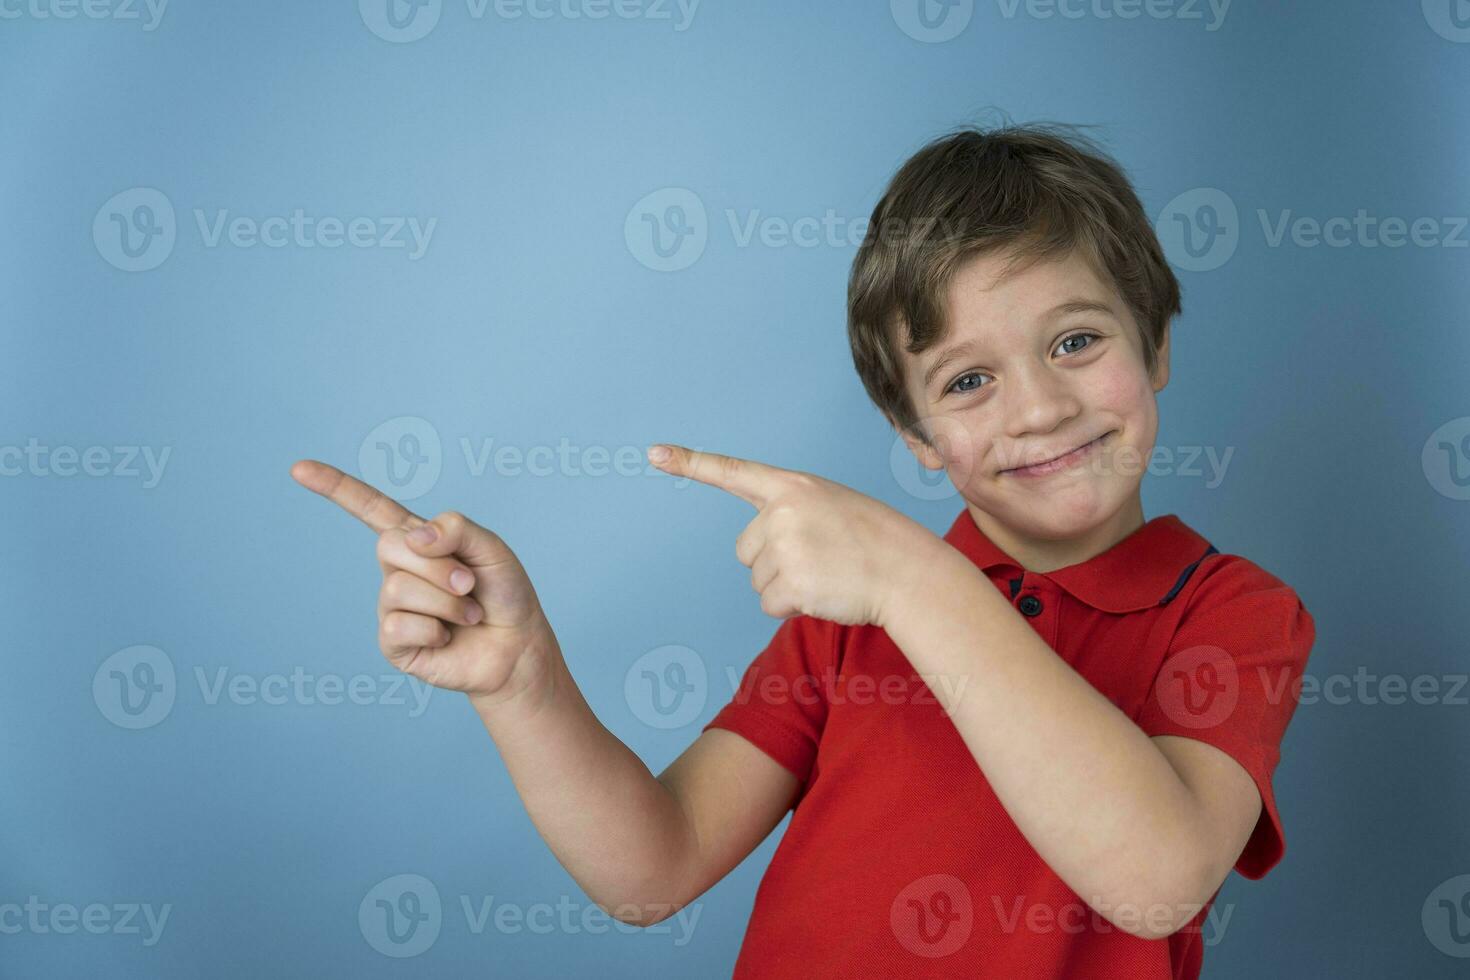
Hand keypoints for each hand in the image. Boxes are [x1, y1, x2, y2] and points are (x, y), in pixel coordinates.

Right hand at [290, 459, 557, 707]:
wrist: (518, 647)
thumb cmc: (504, 593)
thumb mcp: (491, 548)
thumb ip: (457, 528)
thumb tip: (415, 537)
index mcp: (417, 540)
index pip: (370, 509)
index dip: (336, 488)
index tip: (299, 469)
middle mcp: (397, 570)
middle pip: (389, 546)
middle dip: (438, 565)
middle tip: (469, 583)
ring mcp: (392, 606)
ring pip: (396, 588)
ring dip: (446, 602)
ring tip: (468, 614)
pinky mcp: (393, 643)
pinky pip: (397, 626)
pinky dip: (434, 630)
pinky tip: (447, 637)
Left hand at [646, 444, 941, 627]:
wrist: (908, 572)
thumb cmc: (874, 541)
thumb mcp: (831, 505)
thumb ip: (791, 512)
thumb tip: (759, 549)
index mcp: (792, 486)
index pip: (732, 472)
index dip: (690, 463)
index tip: (653, 453)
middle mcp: (782, 512)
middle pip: (746, 549)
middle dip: (774, 562)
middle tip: (821, 558)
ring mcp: (785, 547)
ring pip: (758, 581)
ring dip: (788, 586)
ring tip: (828, 574)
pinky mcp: (790, 583)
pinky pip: (770, 605)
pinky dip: (793, 608)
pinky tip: (825, 593)